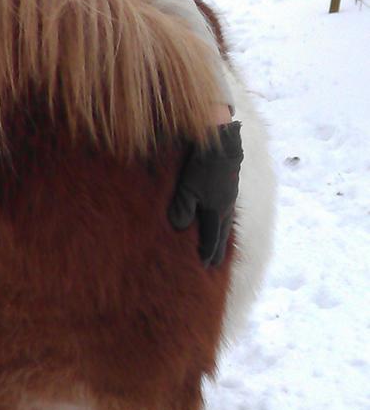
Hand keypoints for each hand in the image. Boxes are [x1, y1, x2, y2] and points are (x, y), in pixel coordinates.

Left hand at [168, 120, 242, 266]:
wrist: (223, 144)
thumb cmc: (202, 167)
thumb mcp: (187, 188)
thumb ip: (183, 208)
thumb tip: (179, 227)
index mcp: (216, 212)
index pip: (212, 239)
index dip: (208, 253)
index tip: (205, 265)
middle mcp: (226, 209)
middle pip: (222, 235)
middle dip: (218, 251)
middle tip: (215, 264)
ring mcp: (230, 198)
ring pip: (226, 224)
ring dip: (222, 238)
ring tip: (220, 246)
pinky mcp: (230, 188)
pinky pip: (228, 212)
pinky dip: (224, 223)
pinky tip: (221, 220)